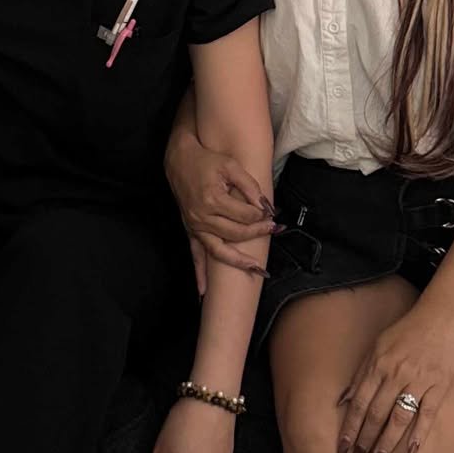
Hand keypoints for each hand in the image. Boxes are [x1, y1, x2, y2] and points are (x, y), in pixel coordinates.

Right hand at [165, 126, 275, 286]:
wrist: (179, 160)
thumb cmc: (207, 161)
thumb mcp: (231, 165)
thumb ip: (249, 186)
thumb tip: (265, 207)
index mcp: (213, 199)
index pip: (245, 215)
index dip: (260, 215)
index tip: (271, 212)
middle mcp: (202, 217)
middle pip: (236, 233)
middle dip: (257, 233)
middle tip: (274, 229)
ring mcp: (195, 226)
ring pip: (219, 251)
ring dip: (238, 262)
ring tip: (257, 271)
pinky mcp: (190, 230)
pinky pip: (195, 255)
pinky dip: (200, 274)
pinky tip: (204, 292)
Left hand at [337, 294, 453, 452]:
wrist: (440, 317)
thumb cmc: (405, 332)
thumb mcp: (376, 346)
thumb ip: (360, 374)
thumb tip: (341, 400)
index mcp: (377, 365)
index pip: (358, 403)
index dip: (349, 428)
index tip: (342, 449)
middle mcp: (395, 374)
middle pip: (376, 414)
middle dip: (365, 440)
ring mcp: (418, 380)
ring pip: (399, 418)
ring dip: (387, 443)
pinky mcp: (439, 386)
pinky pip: (427, 415)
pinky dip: (418, 436)